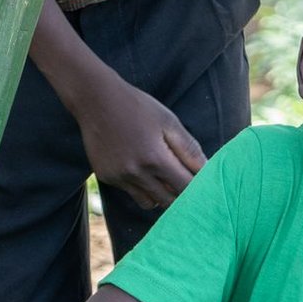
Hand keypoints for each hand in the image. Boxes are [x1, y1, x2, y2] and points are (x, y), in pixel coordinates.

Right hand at [75, 78, 204, 211]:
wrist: (96, 99)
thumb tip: (206, 170)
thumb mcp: (168, 121)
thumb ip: (188, 148)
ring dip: (160, 195)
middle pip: (168, 202)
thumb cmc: (137, 106)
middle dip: (180, 195)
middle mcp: (136, 174)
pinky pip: (130, 192)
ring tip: (162, 177)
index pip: (185, 188)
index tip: (202, 184)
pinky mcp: (106, 177)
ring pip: (149, 203)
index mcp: (156, 159)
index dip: (197, 189)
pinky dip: (140, 187)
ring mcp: (119, 178)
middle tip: (184, 182)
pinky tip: (138, 166)